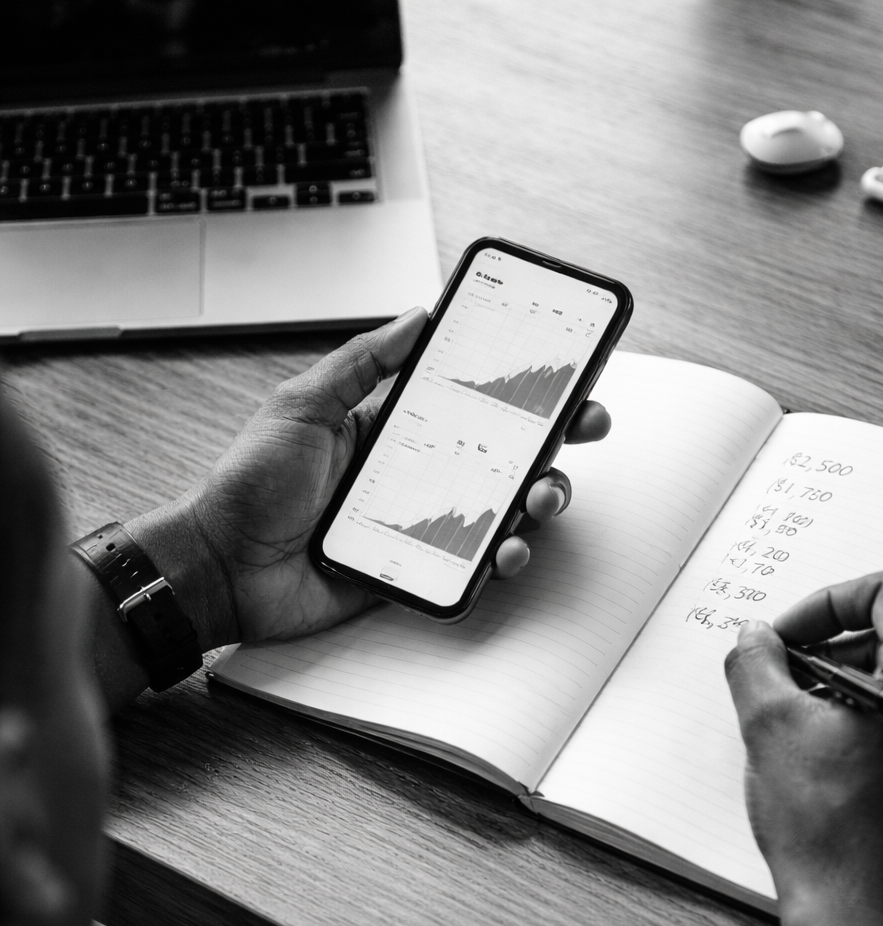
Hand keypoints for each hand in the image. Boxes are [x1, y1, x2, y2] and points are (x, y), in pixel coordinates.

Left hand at [130, 308, 610, 650]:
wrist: (220, 567)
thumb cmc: (248, 485)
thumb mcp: (300, 404)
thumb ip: (360, 363)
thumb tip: (417, 315)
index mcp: (392, 427)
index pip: (471, 400)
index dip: (521, 386)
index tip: (562, 370)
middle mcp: (414, 475)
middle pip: (504, 454)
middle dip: (555, 439)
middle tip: (583, 426)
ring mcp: (419, 526)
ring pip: (501, 510)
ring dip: (538, 499)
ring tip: (543, 495)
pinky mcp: (414, 574)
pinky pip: (473, 566)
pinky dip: (501, 558)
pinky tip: (508, 548)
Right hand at [725, 568, 882, 925]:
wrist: (860, 921)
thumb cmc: (826, 831)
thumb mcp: (769, 728)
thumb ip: (756, 663)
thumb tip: (755, 640)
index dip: (830, 600)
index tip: (790, 639)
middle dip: (832, 653)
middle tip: (782, 689)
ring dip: (848, 695)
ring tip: (800, 735)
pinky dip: (871, 734)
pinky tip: (827, 770)